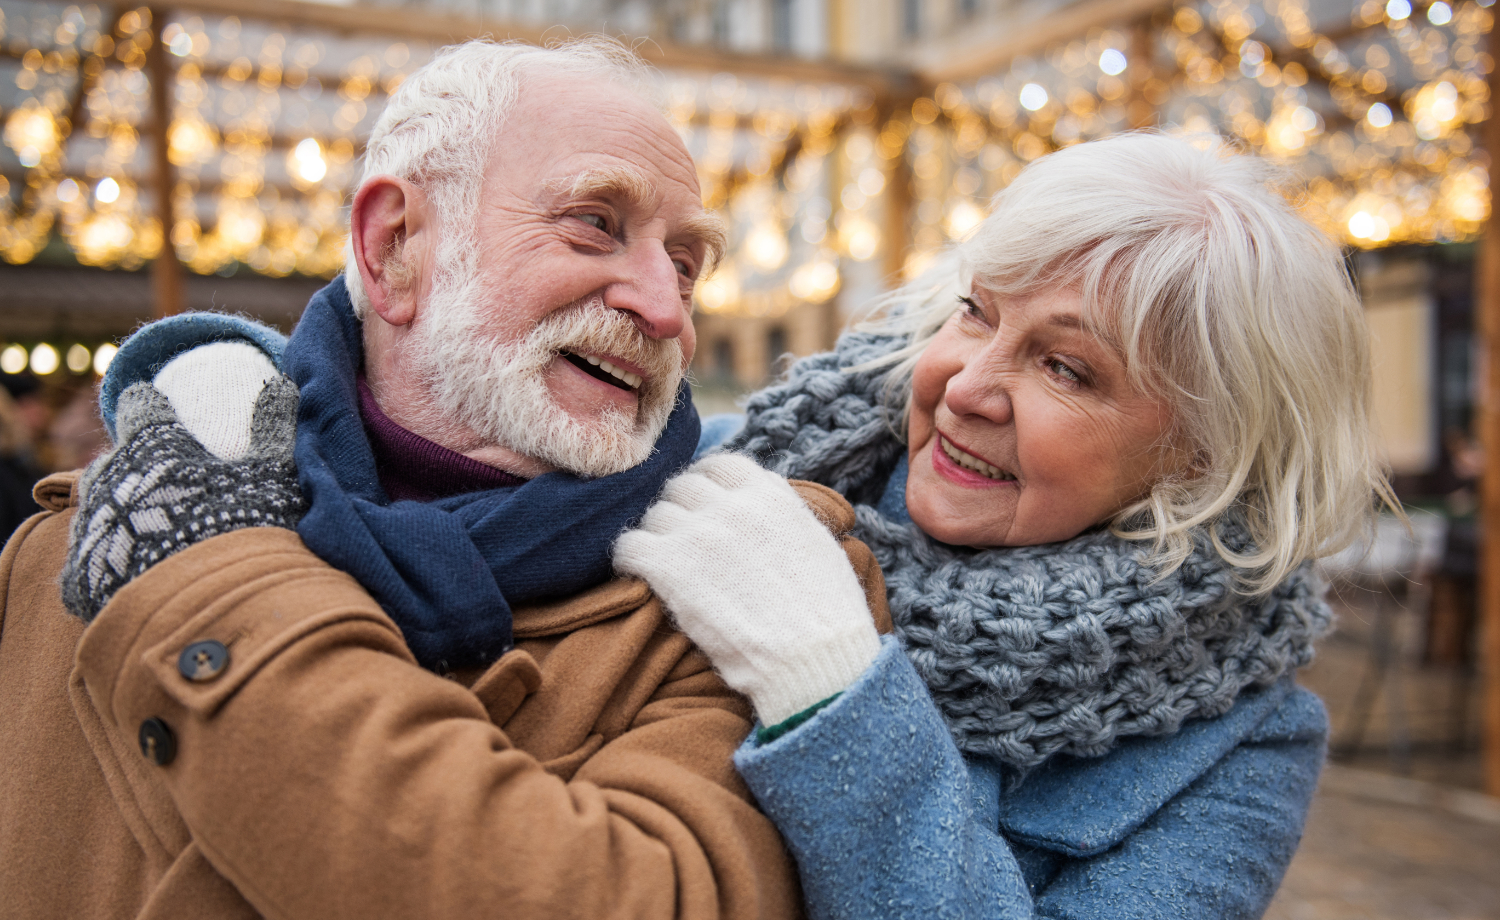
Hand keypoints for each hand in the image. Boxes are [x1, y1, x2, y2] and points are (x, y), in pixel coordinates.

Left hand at [61, 378, 305, 622]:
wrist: (207, 614)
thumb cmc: (244, 532)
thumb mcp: (273, 476)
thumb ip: (274, 428)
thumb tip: (282, 384)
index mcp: (151, 445)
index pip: (140, 406)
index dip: (150, 404)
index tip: (157, 404)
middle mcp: (108, 479)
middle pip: (111, 460)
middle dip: (132, 466)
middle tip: (162, 481)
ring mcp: (89, 530)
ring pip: (95, 508)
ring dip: (117, 513)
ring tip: (148, 531)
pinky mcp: (77, 579)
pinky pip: (87, 563)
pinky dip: (108, 564)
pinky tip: (133, 575)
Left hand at [614, 453, 879, 725]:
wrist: (813, 662)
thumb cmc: (826, 617)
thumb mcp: (817, 545)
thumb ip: (783, 514)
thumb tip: (762, 499)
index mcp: (771, 496)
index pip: (719, 466)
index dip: (706, 487)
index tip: (702, 509)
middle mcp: (732, 506)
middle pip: (681, 487)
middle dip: (679, 511)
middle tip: (680, 542)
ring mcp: (699, 535)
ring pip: (653, 515)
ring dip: (655, 537)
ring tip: (661, 564)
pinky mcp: (670, 569)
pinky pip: (628, 546)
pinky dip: (628, 559)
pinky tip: (637, 575)